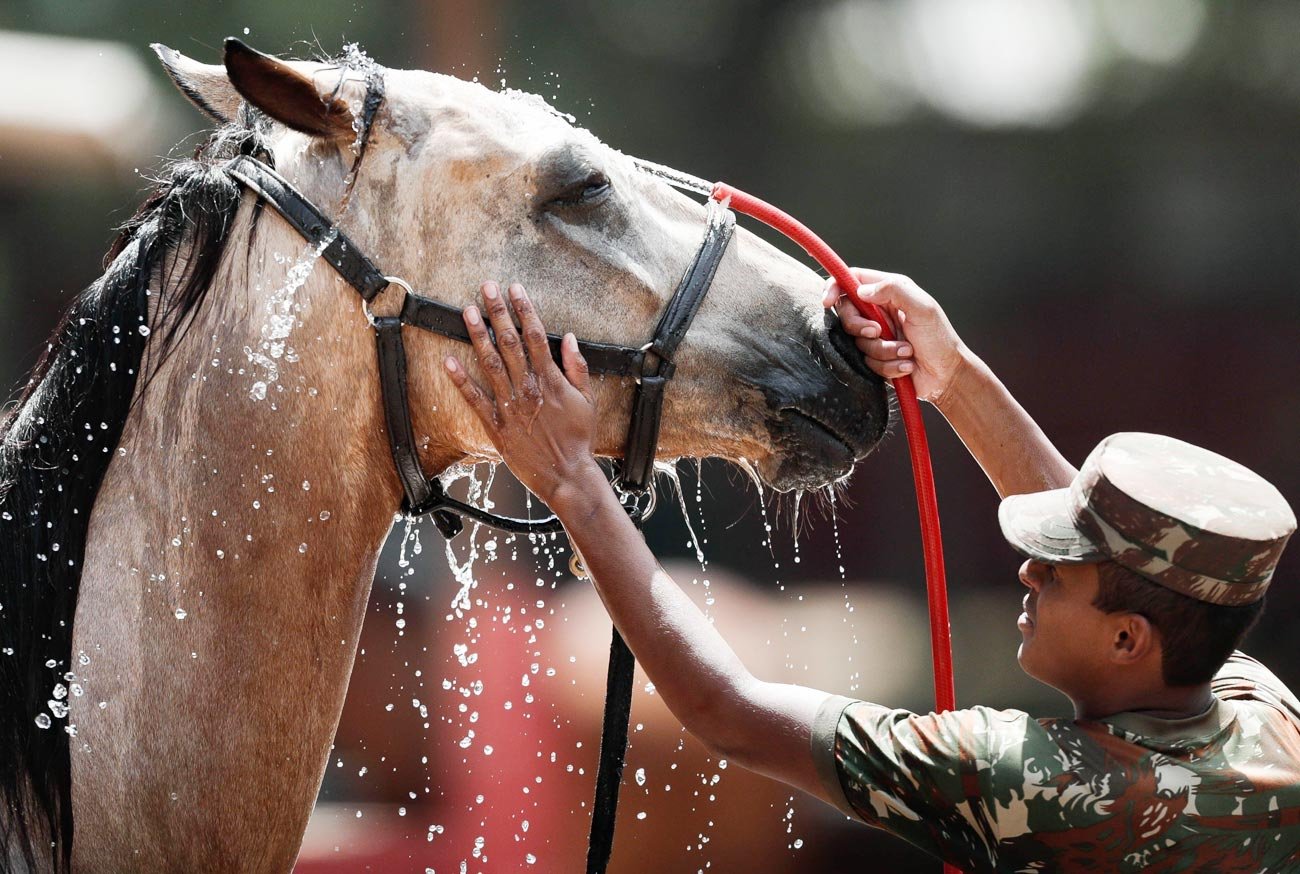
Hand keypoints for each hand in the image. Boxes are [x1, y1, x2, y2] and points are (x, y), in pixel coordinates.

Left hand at [443, 281, 598, 506]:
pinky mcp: (496, 426)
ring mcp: (510, 406)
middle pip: (510, 342)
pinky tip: (449, 361)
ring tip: (467, 311)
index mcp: (551, 380)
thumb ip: (577, 367)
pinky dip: (461, 380)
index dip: (524, 309)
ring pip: (490, 363)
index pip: (535, 335)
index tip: (515, 288)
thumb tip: (570, 338)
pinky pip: (475, 399)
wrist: (567, 475)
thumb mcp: (588, 401)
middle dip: (498, 311)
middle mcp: (528, 388)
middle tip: (486, 287)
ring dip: (477, 335)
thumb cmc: (580, 439)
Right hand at [822, 267, 968, 405]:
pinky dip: (887, 366)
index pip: (852, 281)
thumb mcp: (922, 308)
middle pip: (847, 314)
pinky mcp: (876, 357)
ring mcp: (877, 335)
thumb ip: (894, 290)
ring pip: (858, 342)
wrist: (946, 375)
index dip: (835, 288)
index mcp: (889, 292)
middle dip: (860, 327)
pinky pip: (867, 362)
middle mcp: (879, 311)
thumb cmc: (940, 338)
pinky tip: (905, 365)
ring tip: (906, 352)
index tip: (828, 302)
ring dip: (883, 351)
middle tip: (878, 332)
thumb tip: (862, 291)